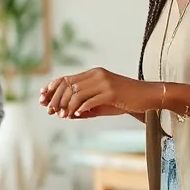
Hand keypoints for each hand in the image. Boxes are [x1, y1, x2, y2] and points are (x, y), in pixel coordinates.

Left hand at [41, 68, 159, 117]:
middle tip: (50, 111)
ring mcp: (104, 82)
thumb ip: (86, 106)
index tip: (42, 98)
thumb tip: (68, 115)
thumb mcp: (102, 101)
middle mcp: (97, 75)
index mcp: (93, 73)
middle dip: (56, 99)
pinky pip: (91, 100)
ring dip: (67, 106)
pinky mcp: (111, 92)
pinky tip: (77, 115)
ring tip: (63, 115)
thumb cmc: (124, 99)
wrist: (147, 96)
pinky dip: (81, 108)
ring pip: (77, 93)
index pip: (67, 79)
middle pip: (69, 85)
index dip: (52, 88)